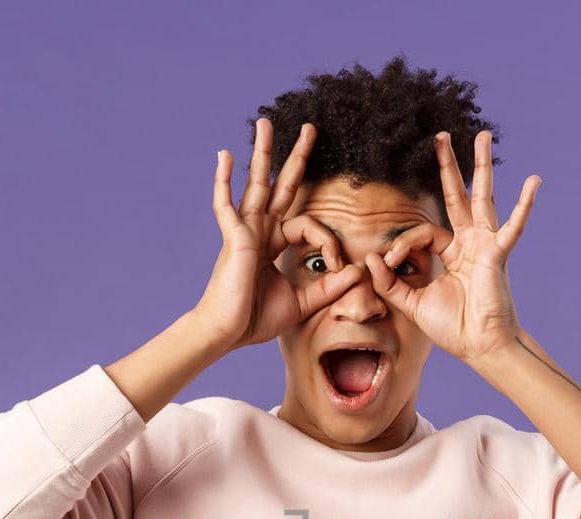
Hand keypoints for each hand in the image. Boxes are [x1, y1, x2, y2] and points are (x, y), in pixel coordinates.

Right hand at [191, 118, 363, 353]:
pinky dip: (223, 180)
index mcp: (272, 244)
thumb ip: (329, 287)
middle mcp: (259, 231)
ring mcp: (244, 231)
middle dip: (296, 157)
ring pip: (257, 184)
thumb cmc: (255, 319)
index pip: (308, 225)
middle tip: (310, 128)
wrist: (227, 333)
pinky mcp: (233, 238)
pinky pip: (226, 204)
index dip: (328, 241)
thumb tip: (357, 272)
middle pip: (281, 186)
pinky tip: (225, 155)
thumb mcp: (303, 302)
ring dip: (262, 153)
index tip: (336, 265)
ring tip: (266, 123)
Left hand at [361, 129, 540, 363]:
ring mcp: (484, 245)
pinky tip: (534, 181)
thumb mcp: (412, 304)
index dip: (401, 244)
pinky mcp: (497, 254)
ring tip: (481, 136)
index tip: (389, 262)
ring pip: (481, 198)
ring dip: (480, 167)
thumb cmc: (452, 327)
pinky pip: (512, 227)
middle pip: (456, 196)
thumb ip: (390, 283)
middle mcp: (468, 243)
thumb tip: (370, 261)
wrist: (479, 346)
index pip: (422, 232)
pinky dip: (524, 205)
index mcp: (450, 253)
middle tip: (439, 136)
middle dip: (447, 167)